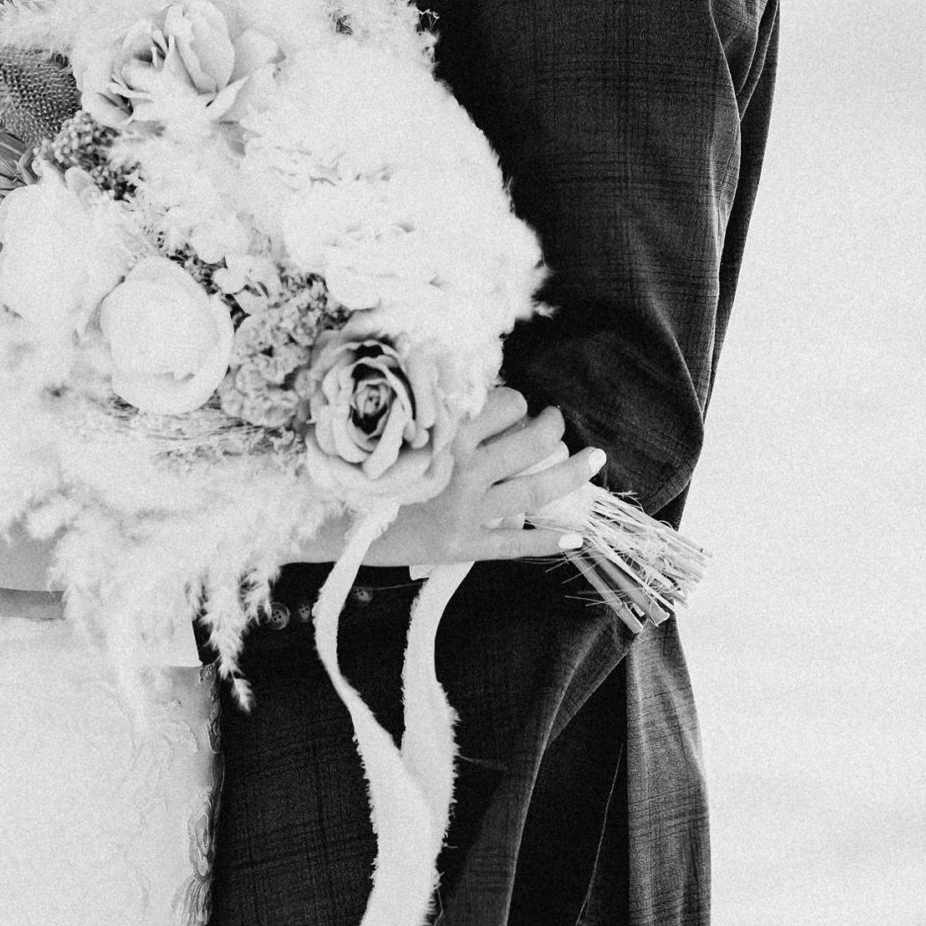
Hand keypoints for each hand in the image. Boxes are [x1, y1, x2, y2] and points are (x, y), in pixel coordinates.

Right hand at [362, 387, 605, 567]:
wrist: (332, 522)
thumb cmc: (358, 464)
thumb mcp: (391, 421)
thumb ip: (433, 401)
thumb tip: (471, 379)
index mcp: (445, 433)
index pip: (506, 404)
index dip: (516, 401)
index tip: (513, 404)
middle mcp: (462, 471)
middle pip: (532, 442)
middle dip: (552, 426)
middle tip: (554, 421)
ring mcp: (467, 512)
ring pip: (538, 490)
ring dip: (572, 473)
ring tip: (593, 460)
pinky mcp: (464, 546)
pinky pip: (516, 545)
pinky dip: (550, 542)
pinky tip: (577, 538)